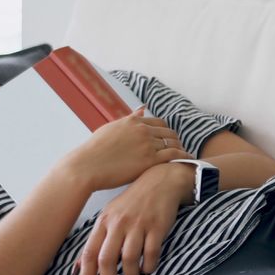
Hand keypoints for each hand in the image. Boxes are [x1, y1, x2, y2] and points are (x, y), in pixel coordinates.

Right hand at [58, 105, 193, 192]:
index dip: (166, 132)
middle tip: (180, 149)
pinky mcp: (150, 160)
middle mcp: (142, 130)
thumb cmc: (94, 150)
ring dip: (181, 149)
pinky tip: (187, 162)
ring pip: (173, 143)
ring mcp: (147, 144)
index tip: (169, 140)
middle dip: (176, 140)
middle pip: (169, 133)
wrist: (87, 166)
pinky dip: (183, 157)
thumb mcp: (111, 128)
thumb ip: (129, 119)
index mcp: (133, 122)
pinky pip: (174, 156)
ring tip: (185, 156)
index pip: (159, 123)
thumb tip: (142, 108)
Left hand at [71, 162, 190, 274]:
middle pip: (106, 261)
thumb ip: (95, 242)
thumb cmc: (133, 203)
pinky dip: (149, 266)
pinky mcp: (157, 227)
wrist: (161, 181)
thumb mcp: (110, 217)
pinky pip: (151, 254)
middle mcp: (118, 224)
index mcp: (103, 222)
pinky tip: (148, 267)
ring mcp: (138, 225)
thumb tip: (76, 269)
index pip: (89, 256)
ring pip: (129, 260)